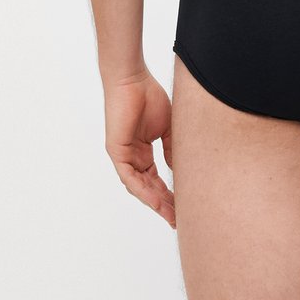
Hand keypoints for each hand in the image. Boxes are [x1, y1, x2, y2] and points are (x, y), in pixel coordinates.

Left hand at [103, 67, 175, 228]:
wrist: (133, 79)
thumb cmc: (149, 95)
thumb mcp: (167, 127)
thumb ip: (171, 149)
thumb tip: (178, 169)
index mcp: (143, 151)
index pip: (156, 179)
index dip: (169, 194)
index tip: (183, 206)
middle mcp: (132, 157)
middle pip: (148, 187)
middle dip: (164, 204)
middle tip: (178, 219)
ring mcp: (124, 156)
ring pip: (139, 186)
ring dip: (155, 202)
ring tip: (170, 215)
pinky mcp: (117, 152)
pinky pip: (130, 177)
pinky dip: (143, 190)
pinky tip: (156, 201)